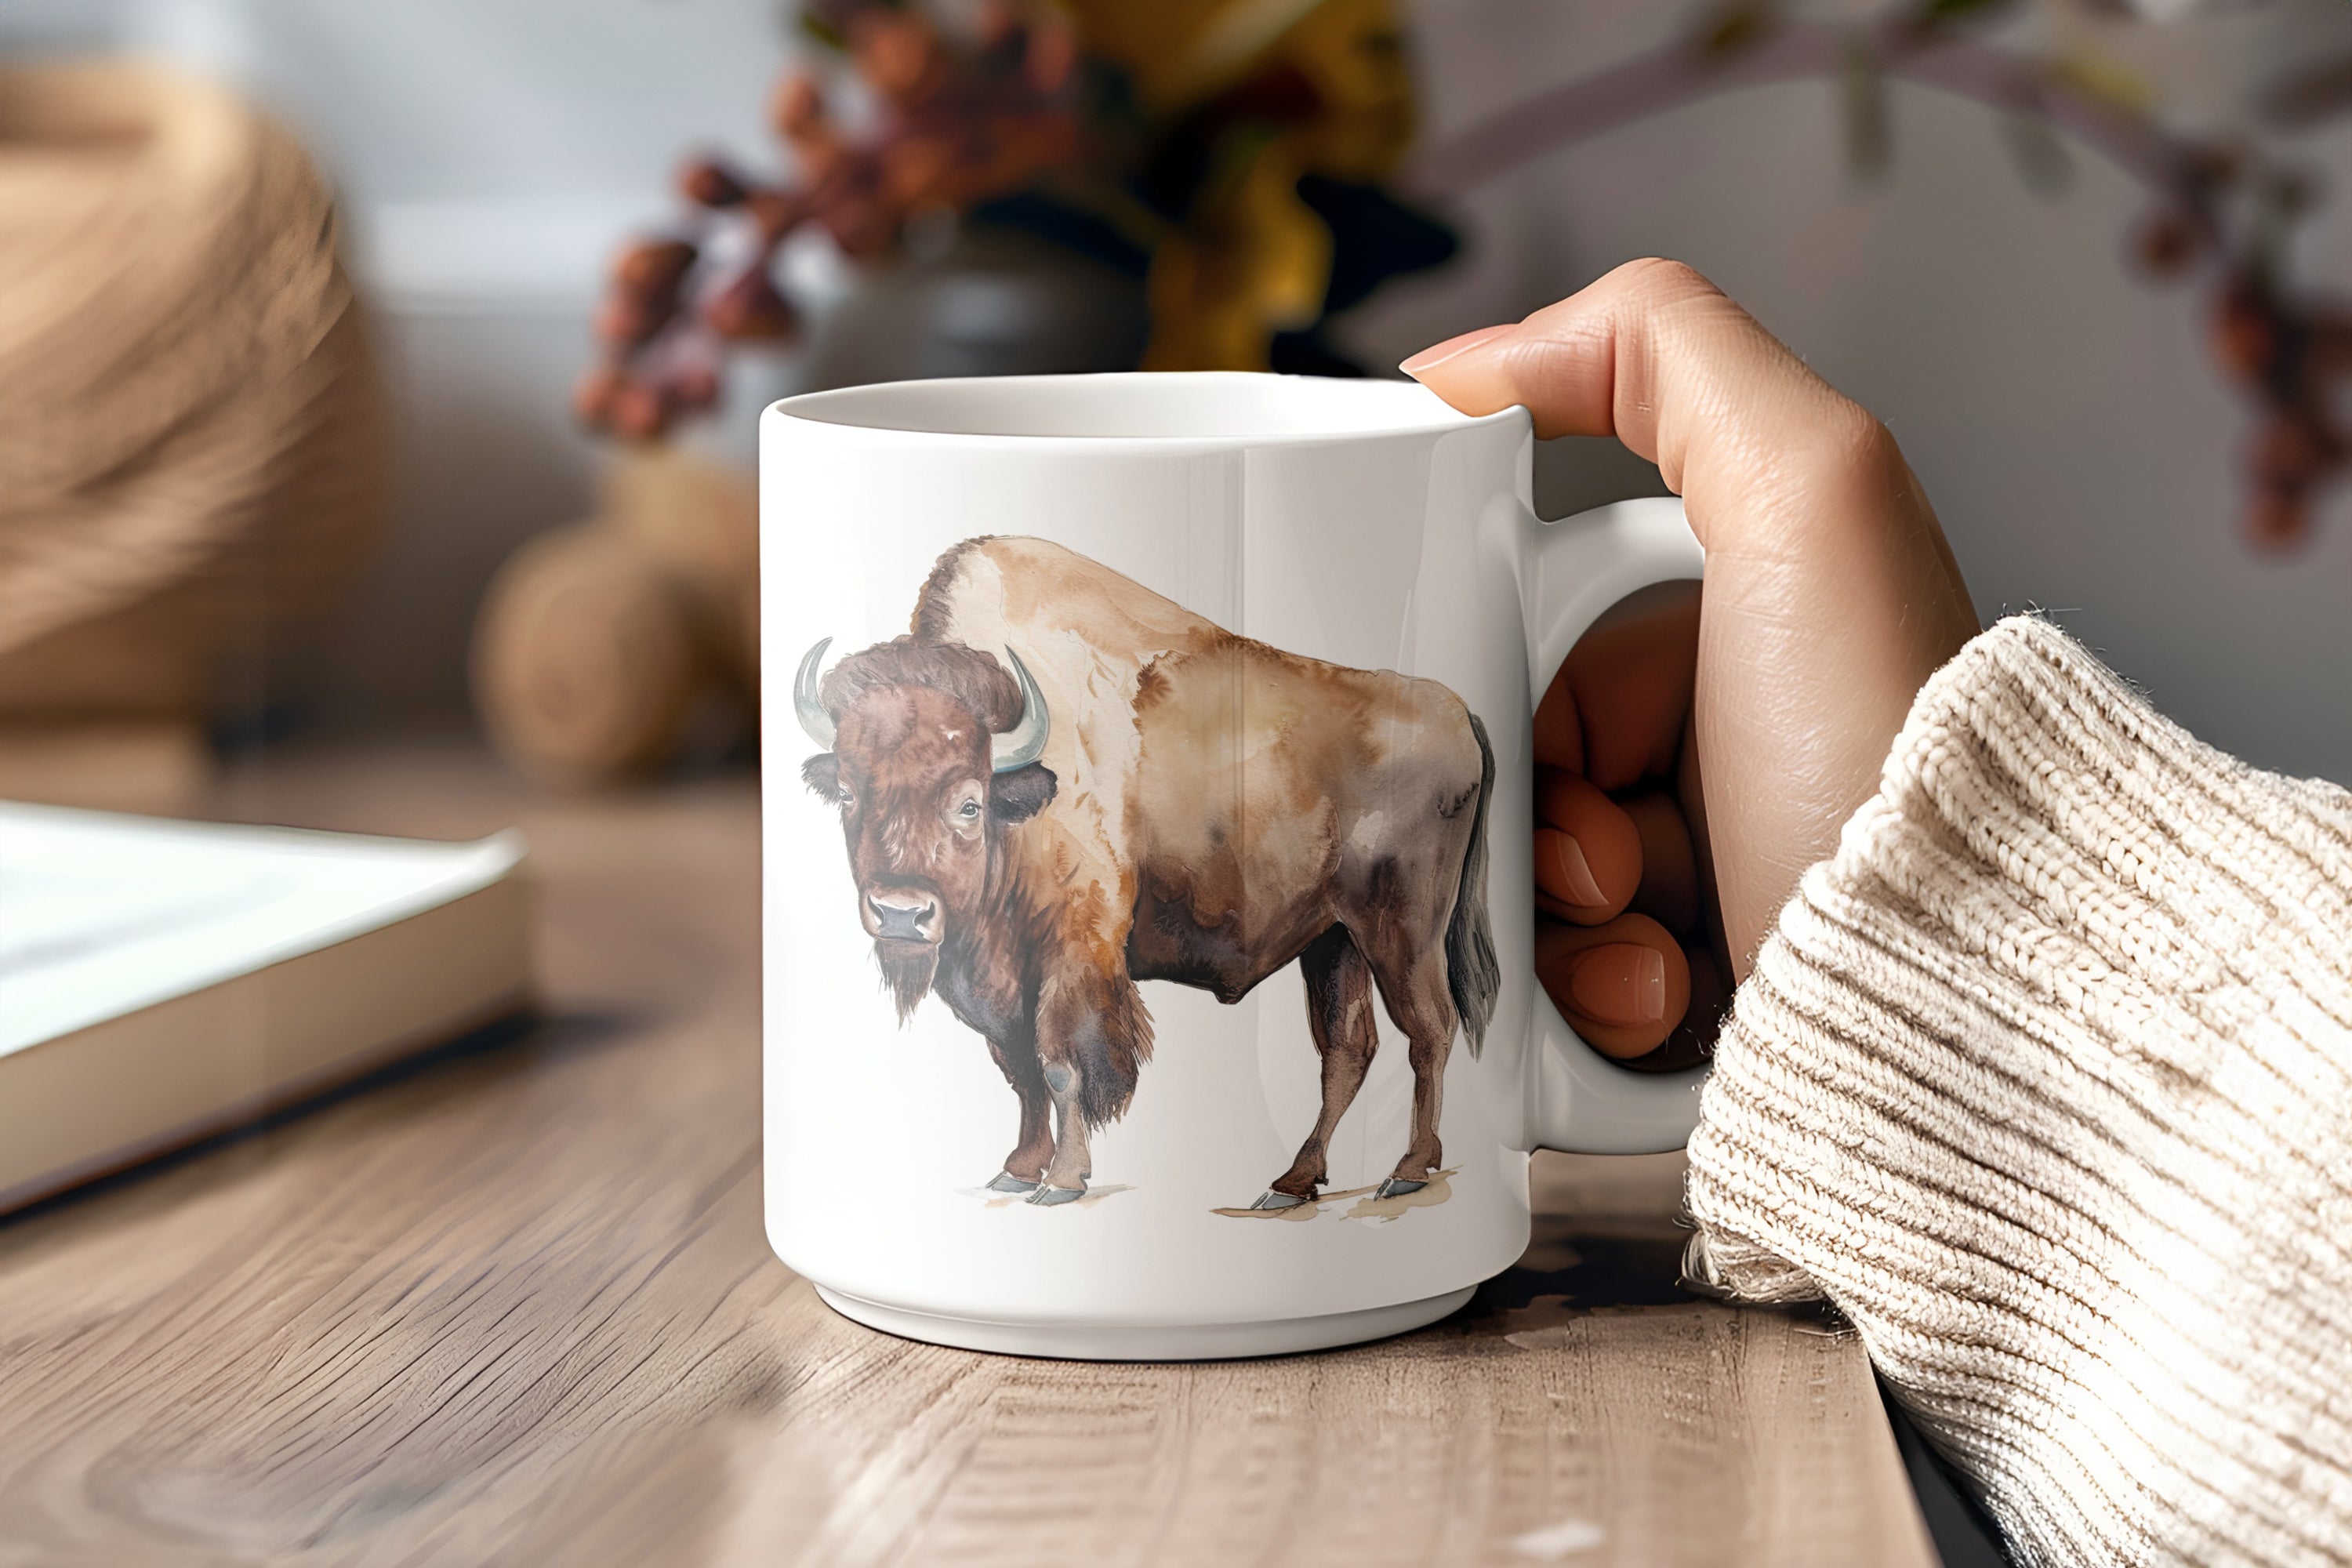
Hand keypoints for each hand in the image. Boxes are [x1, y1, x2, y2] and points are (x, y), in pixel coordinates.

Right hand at [1403, 259, 1979, 1061]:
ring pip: (1517, 881)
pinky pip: (1550, 987)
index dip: (1513, 683)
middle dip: (1536, 812)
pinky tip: (1660, 997)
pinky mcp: (1676, 995)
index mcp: (1741, 630)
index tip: (1538, 732)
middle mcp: (1722, 752)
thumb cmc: (1896, 761)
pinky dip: (1582, 996)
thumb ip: (1659, 358)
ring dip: (1551, 917)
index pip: (1536, 637)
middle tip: (1606, 852)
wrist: (1957, 1004)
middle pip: (1517, 763)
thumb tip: (1468, 363)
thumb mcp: (1811, 492)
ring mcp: (1697, 881)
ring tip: (1646, 936)